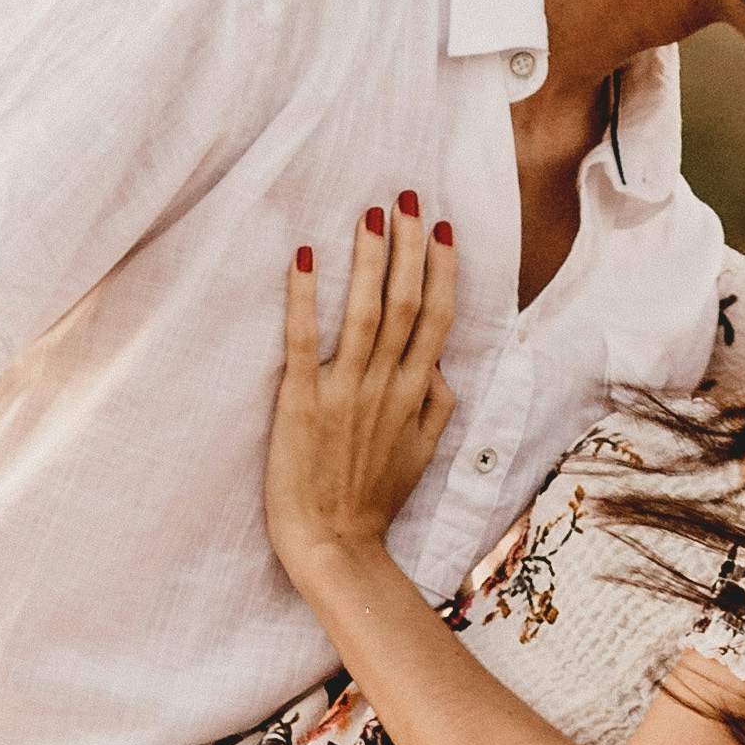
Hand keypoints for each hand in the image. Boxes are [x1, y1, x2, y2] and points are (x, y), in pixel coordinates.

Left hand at [267, 203, 458, 590]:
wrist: (336, 547)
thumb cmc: (374, 502)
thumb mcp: (421, 455)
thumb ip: (436, 406)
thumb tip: (442, 367)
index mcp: (415, 394)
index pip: (436, 318)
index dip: (441, 270)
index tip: (443, 228)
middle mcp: (385, 386)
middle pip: (404, 304)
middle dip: (409, 247)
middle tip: (407, 197)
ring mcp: (344, 393)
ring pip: (364, 314)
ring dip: (368, 260)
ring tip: (370, 215)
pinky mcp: (301, 404)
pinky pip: (303, 342)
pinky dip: (303, 298)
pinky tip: (301, 257)